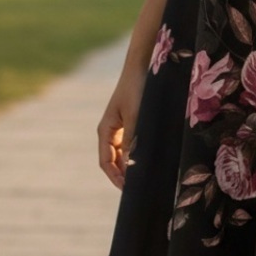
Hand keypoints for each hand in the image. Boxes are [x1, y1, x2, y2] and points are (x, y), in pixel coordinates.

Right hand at [97, 73, 143, 189]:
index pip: (106, 162)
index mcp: (105, 131)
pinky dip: (138, 153)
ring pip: (124, 154)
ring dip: (131, 165)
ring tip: (145, 177)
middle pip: (114, 161)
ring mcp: (121, 127)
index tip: (127, 189)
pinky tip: (149, 159)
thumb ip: (132, 138)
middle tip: (139, 188)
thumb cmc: (136, 88)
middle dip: (124, 175)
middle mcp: (111, 131)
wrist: (142, 66)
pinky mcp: (132, 122)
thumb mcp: (135, 115)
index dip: (115, 177)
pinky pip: (133, 144)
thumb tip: (131, 164)